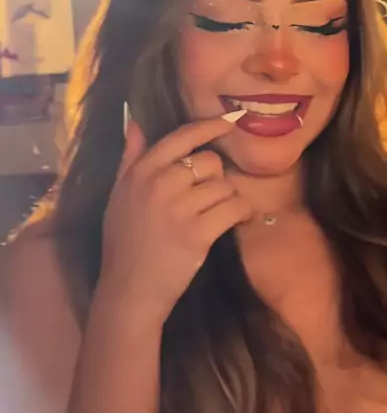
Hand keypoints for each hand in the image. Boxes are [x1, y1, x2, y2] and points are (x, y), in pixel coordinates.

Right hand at [99, 116, 251, 321]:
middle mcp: (160, 184)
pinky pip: (234, 208)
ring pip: (224, 186)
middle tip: (209, 197)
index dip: (210, 126)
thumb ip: (130, 158)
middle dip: (215, 177)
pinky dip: (242, 213)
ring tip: (219, 214)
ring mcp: (179, 209)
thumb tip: (135, 122)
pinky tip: (238, 220)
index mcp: (141, 172)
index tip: (229, 122)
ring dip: (228, 199)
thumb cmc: (123, 243)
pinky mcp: (198, 233)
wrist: (128, 291)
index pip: (182, 136)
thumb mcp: (118, 195)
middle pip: (209, 161)